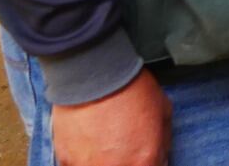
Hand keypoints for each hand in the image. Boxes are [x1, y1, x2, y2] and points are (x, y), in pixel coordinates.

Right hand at [52, 68, 169, 165]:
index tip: (142, 158)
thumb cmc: (129, 87)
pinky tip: (87, 143)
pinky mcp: (66, 160)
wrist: (95, 72)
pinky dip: (82, 159)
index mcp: (143, 161)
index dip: (146, 163)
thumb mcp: (163, 111)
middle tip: (122, 148)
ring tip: (104, 144)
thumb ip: (162, 144)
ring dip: (102, 161)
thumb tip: (160, 158)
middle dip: (125, 162)